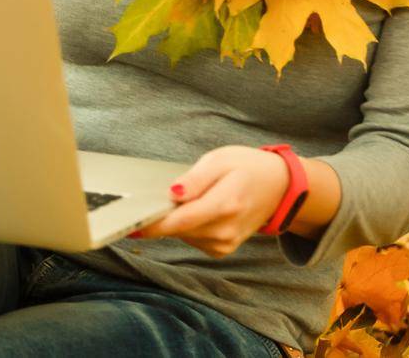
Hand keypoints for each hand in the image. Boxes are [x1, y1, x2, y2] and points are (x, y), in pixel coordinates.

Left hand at [125, 145, 288, 258]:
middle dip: (162, 215)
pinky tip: (200, 209)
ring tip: (194, 196)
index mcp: (225, 204)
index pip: (180, 221)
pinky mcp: (222, 249)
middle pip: (178, 229)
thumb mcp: (220, 160)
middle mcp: (226, 229)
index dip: (152, 224)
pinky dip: (188, 225)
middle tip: (160, 195)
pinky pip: (192, 238)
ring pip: (183, 234)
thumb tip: (172, 193)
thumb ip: (195, 179)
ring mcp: (225, 243)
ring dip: (177, 219)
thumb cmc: (248, 167)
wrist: (279, 187)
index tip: (129, 224)